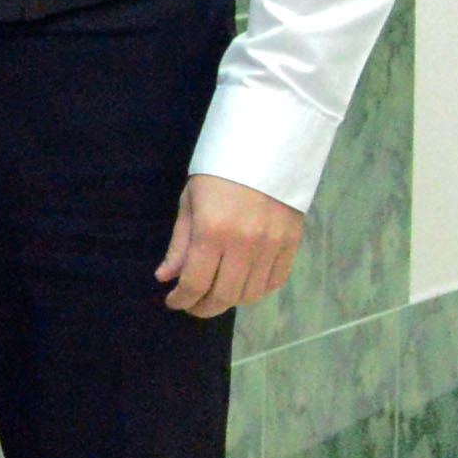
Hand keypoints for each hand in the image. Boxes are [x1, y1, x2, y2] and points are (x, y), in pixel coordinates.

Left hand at [157, 172, 302, 317]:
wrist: (264, 150)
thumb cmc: (217, 174)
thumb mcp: (190, 204)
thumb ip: (180, 245)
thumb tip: (165, 278)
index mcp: (212, 231)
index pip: (196, 283)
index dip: (182, 299)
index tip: (173, 302)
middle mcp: (244, 243)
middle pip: (224, 295)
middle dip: (203, 307)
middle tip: (192, 306)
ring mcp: (272, 245)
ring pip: (250, 294)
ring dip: (229, 301)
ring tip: (215, 294)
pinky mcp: (292, 243)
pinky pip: (274, 281)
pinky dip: (257, 291)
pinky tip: (242, 286)